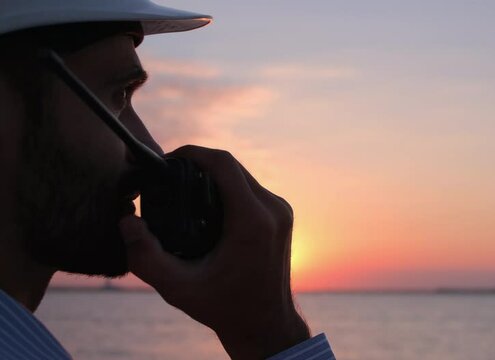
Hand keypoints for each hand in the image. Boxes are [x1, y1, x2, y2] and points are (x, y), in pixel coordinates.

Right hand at [119, 145, 309, 359]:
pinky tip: (206, 201)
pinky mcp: (282, 215)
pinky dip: (228, 187)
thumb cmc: (223, 308)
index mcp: (253, 221)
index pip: (223, 164)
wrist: (266, 325)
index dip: (192, 153)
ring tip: (183, 187)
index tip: (166, 160)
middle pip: (232, 166)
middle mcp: (273, 210)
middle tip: (168, 176)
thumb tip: (127, 220)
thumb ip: (145, 256)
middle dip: (199, 163)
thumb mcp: (177, 288)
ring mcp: (281, 211)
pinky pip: (251, 188)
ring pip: (243, 174)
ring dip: (214, 174)